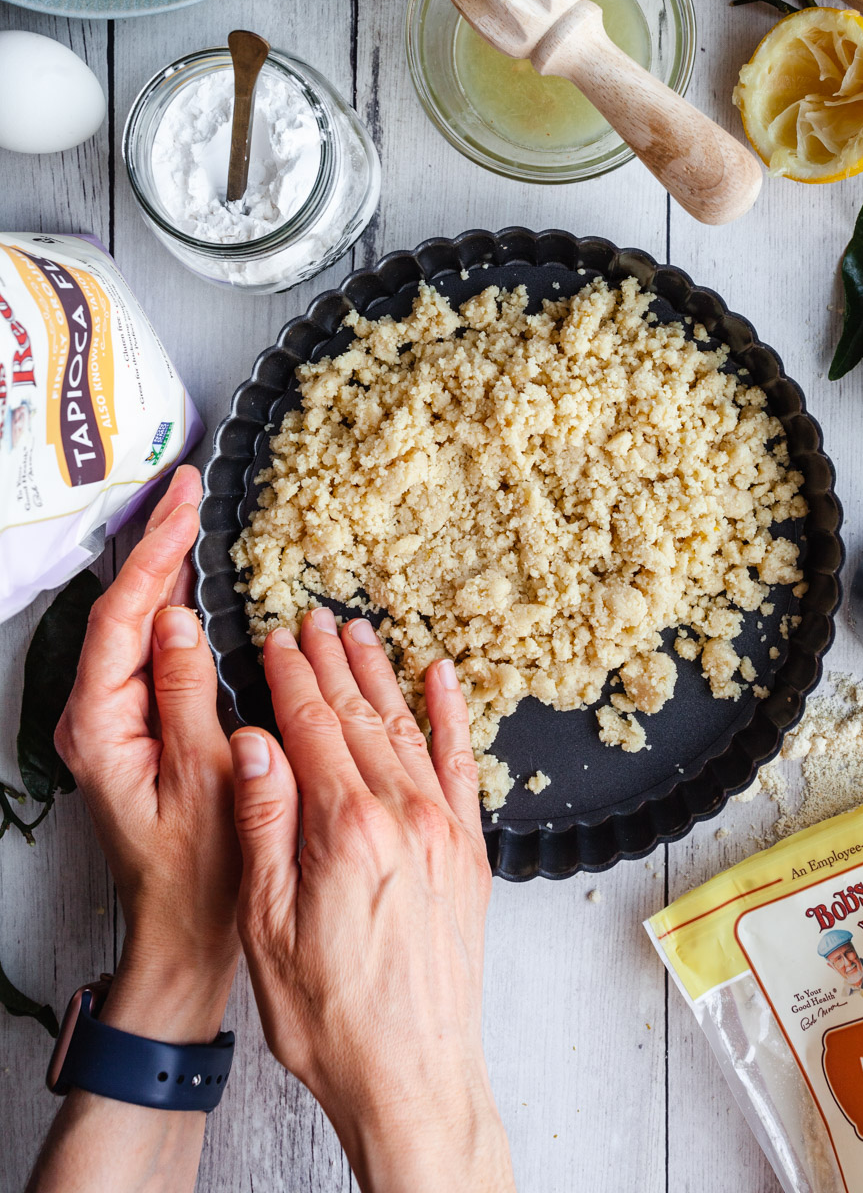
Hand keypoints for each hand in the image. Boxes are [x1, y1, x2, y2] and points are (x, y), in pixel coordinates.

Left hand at [55, 465, 239, 1042]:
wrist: (187, 935)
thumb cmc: (203, 874)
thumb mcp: (207, 776)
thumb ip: (187, 692)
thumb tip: (177, 619)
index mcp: (100, 728)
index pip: (123, 618)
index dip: (154, 553)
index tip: (183, 505)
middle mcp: (94, 719)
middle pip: (120, 611)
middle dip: (154, 545)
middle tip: (187, 489)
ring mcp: (112, 723)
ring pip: (131, 627)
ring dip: (161, 570)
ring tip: (189, 517)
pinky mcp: (134, 728)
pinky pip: (146, 653)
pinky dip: (169, 609)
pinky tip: (190, 584)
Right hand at [229, 613, 513, 1192]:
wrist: (412, 1076)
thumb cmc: (333, 1016)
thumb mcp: (269, 924)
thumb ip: (266, 823)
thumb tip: (255, 742)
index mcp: (348, 828)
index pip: (311, 726)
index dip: (289, 677)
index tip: (276, 640)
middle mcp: (405, 815)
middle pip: (360, 716)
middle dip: (331, 662)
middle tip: (314, 619)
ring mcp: (445, 830)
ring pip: (407, 729)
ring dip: (380, 675)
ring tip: (360, 633)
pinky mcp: (470, 851)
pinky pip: (463, 764)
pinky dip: (451, 715)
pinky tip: (442, 678)